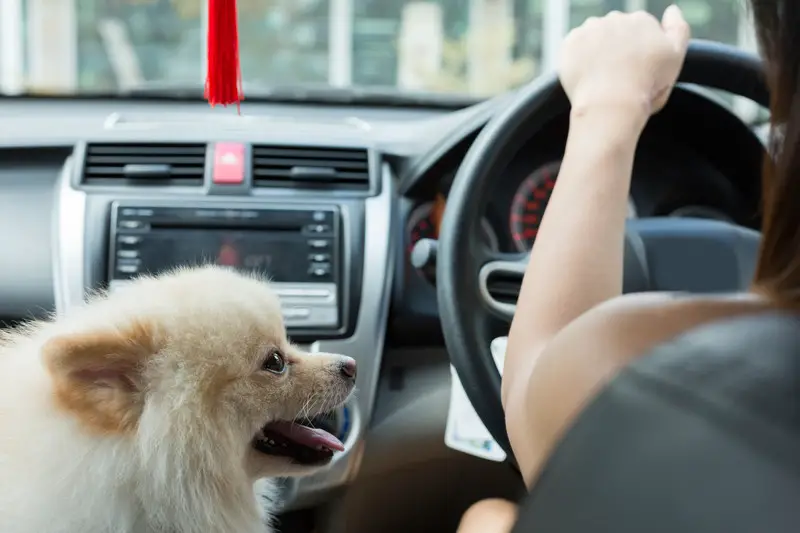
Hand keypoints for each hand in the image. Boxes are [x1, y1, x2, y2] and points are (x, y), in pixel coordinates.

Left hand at [559, 5, 689, 120]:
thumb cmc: (645, 86)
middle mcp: (615, 18)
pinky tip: (586, 75)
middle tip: (618, 76)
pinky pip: (573, 47)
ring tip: (601, 77)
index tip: (636, 71)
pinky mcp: (569, 42)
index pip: (638, 32)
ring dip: (596, 51)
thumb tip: (672, 9)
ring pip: (594, 37)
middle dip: (616, 49)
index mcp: (641, 20)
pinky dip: (578, 59)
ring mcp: (590, 28)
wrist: (610, 103)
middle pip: (615, 33)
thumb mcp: (675, 57)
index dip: (637, 53)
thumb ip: (678, 29)